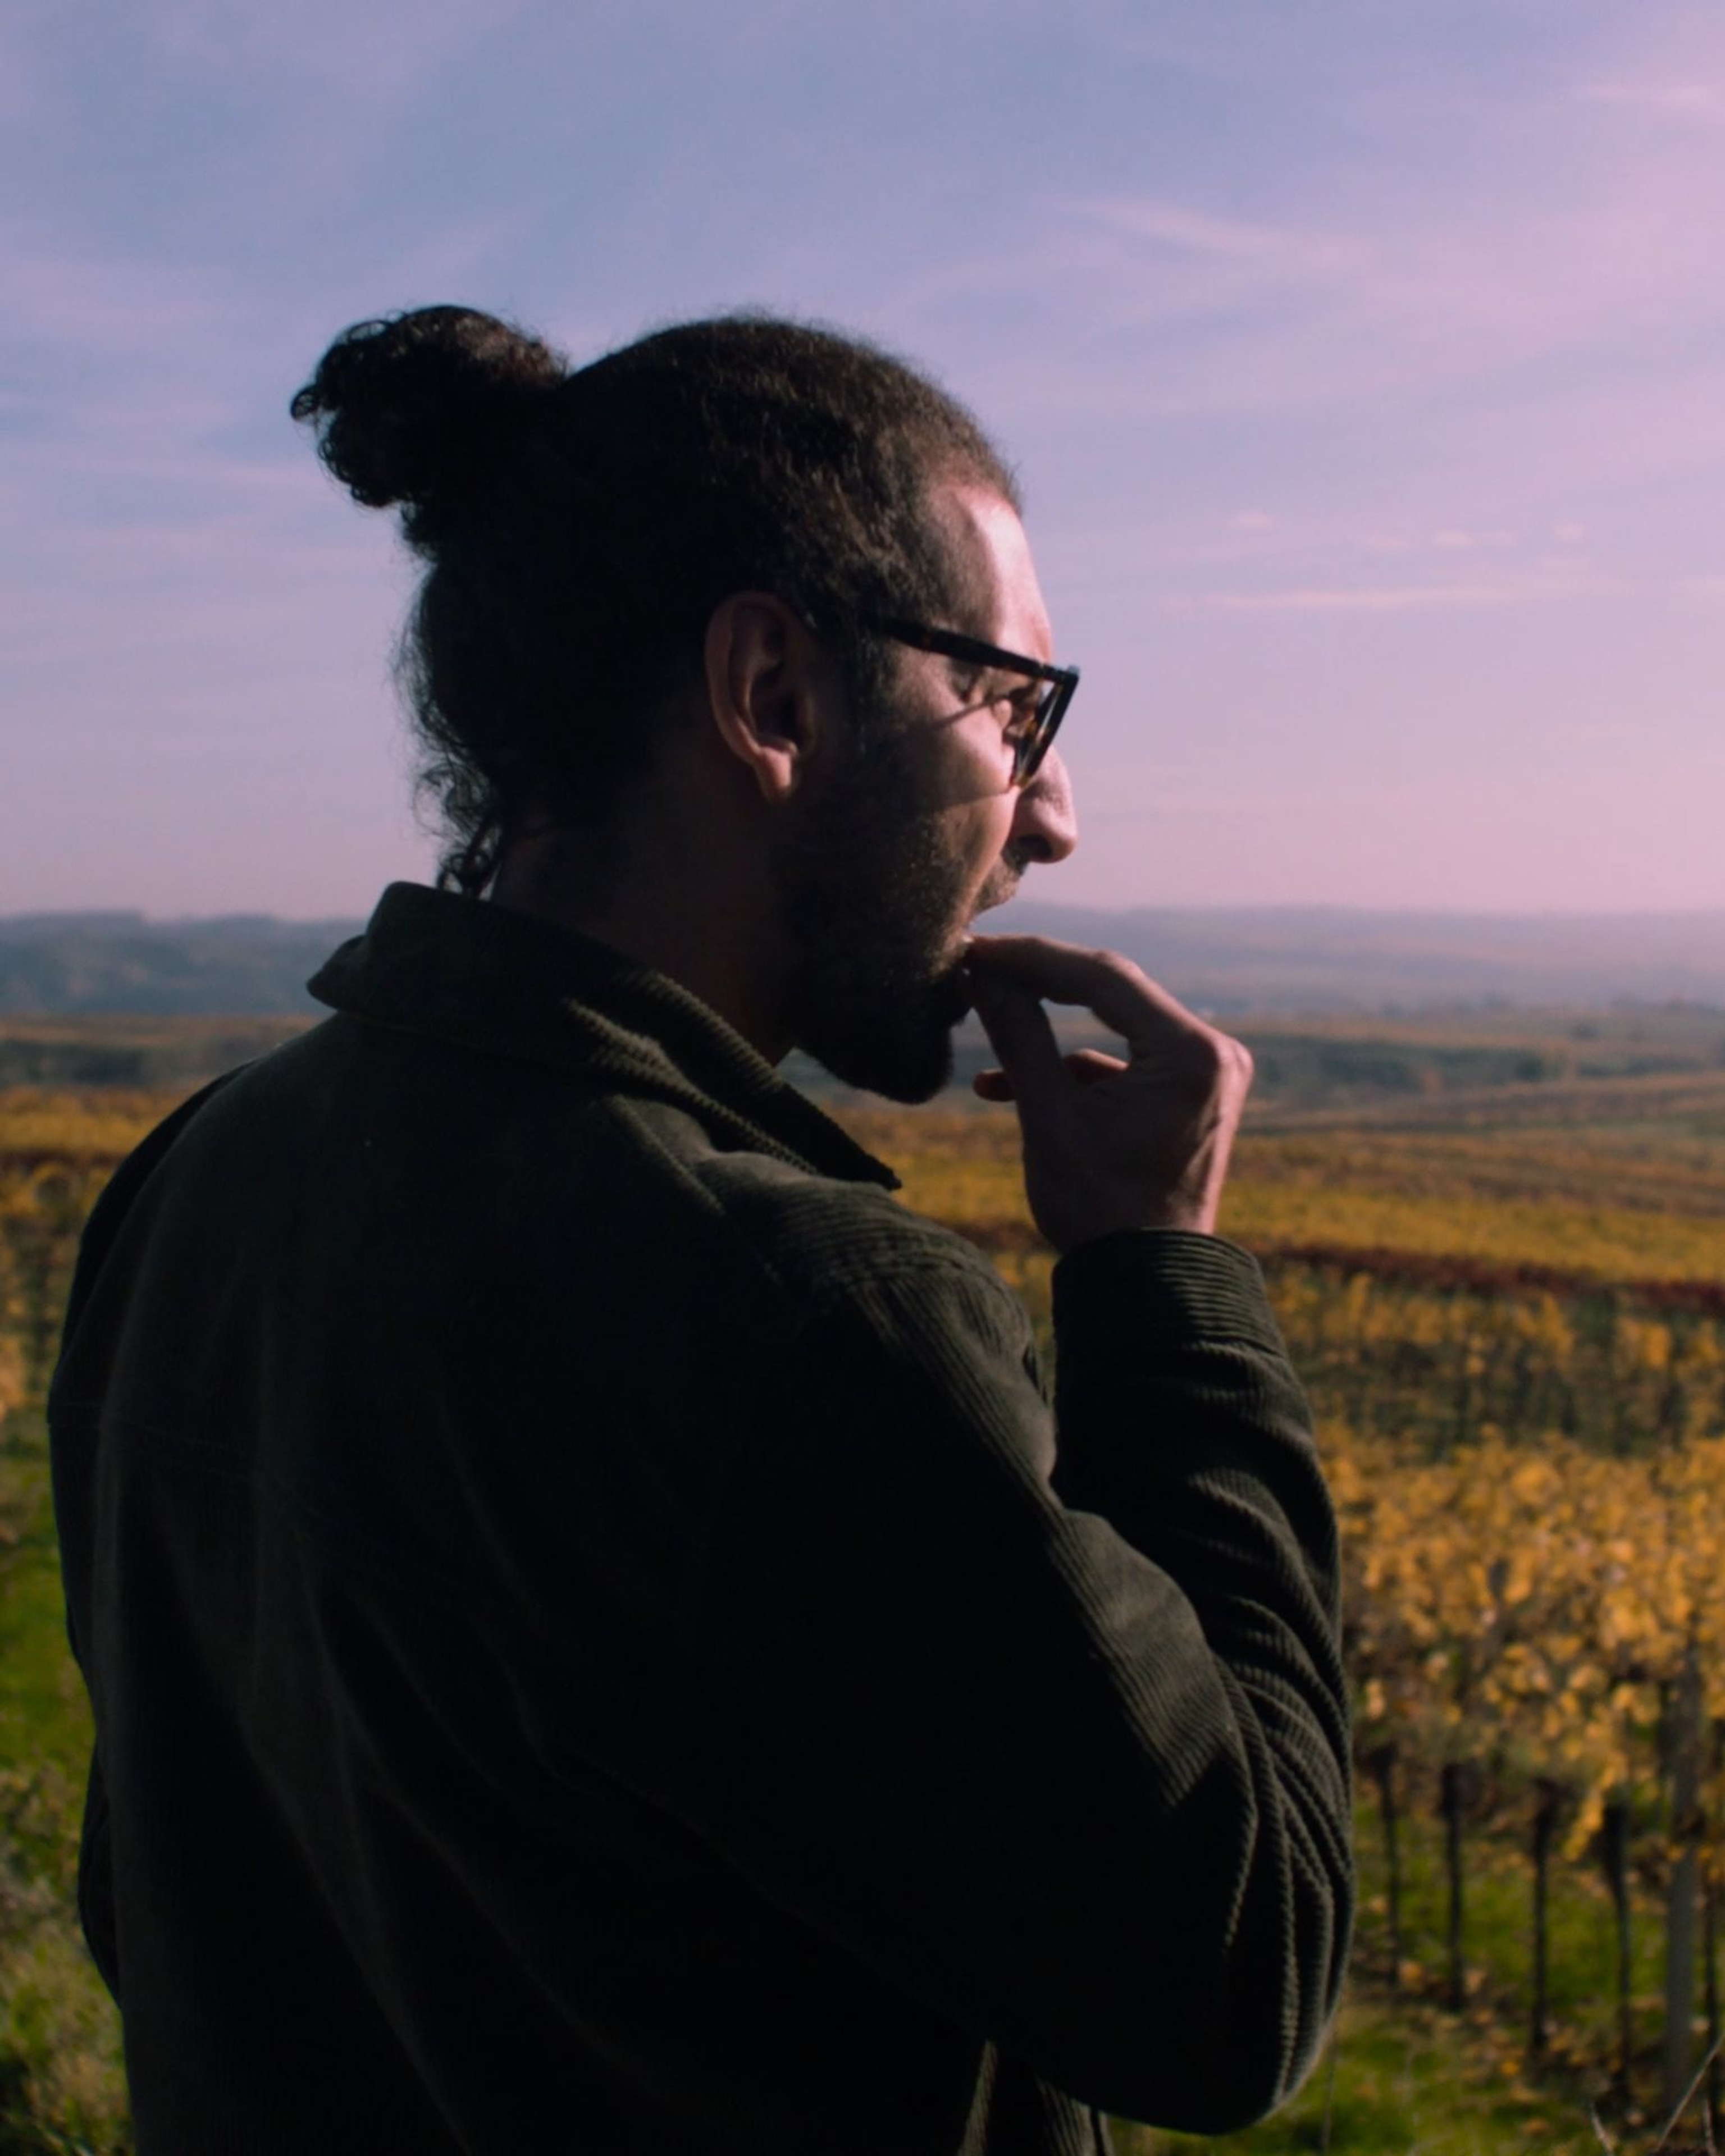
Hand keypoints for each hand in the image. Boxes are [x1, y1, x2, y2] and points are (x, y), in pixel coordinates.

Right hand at [963, 934, 1252, 1253]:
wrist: (1147, 1289)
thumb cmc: (1099, 1211)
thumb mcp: (1048, 1117)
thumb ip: (1018, 1035)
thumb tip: (982, 972)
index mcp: (1191, 1054)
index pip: (1103, 975)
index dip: (1032, 957)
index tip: (978, 950)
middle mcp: (1215, 1052)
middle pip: (1114, 991)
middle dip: (1040, 986)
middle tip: (978, 972)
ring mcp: (1211, 1073)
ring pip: (1117, 1025)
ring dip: (1051, 1040)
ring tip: (989, 1057)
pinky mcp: (1195, 1093)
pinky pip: (1128, 1061)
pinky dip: (1077, 1072)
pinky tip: (1016, 1090)